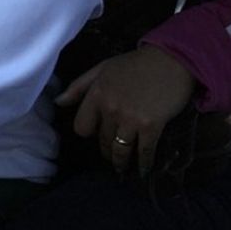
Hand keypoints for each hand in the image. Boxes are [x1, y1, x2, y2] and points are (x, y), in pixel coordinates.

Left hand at [56, 45, 196, 177]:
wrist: (172, 60)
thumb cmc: (135, 63)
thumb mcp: (103, 68)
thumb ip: (79, 86)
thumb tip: (59, 103)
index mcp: (96, 93)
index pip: (81, 126)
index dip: (89, 132)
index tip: (96, 133)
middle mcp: (110, 108)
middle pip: (101, 140)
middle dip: (106, 149)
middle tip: (112, 154)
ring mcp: (130, 119)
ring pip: (119, 150)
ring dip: (120, 162)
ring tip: (122, 167)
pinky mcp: (151, 126)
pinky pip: (143, 151)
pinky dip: (143, 163)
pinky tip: (142, 169)